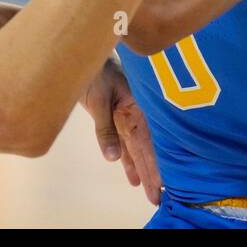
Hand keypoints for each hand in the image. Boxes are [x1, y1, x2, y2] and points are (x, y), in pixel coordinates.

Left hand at [80, 58, 160, 204]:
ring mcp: (127, 113)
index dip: (154, 165)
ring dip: (141, 167)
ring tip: (149, 190)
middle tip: (157, 197)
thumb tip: (113, 158)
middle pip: (145, 148)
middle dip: (151, 172)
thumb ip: (105, 129)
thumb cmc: (94, 70)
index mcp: (137, 107)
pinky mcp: (116, 114)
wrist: (85, 49)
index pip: (147, 143)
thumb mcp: (98, 100)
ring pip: (136, 146)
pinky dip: (128, 156)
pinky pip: (125, 140)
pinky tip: (131, 173)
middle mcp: (136, 112)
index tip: (160, 185)